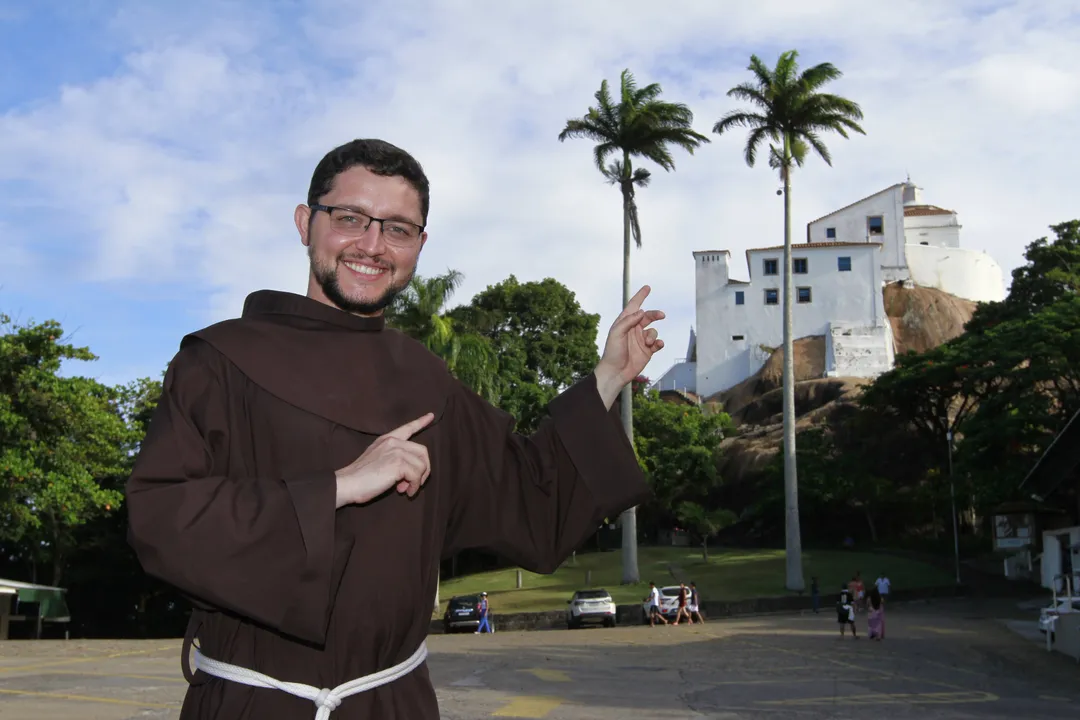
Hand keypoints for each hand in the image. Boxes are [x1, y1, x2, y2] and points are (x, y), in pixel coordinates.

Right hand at [334, 413, 434, 507]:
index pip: (407, 428)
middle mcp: (393, 442)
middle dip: (424, 469)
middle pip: (422, 451)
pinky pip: (416, 475)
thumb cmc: (360, 477)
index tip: (431, 416)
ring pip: (422, 465)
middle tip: (413, 483)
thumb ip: (393, 459)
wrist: (347, 483)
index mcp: (387, 439)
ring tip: (405, 489)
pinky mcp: (398, 464)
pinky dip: (414, 486)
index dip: (420, 422)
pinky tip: (405, 492)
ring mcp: (396, 451)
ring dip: (417, 481)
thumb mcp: (377, 460)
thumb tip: (408, 474)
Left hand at [594, 285, 664, 407]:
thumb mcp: (617, 333)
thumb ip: (628, 321)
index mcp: (624, 323)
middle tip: (661, 315)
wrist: (616, 372)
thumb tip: (641, 311)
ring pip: (653, 331)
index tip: (647, 287)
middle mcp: (634, 330)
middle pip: (648, 317)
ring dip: (653, 336)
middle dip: (655, 314)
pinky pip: (657, 343)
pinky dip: (659, 343)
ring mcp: (641, 340)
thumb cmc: (612, 352)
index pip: (633, 306)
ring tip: (647, 344)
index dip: (640, 296)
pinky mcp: (647, 351)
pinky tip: (657, 345)